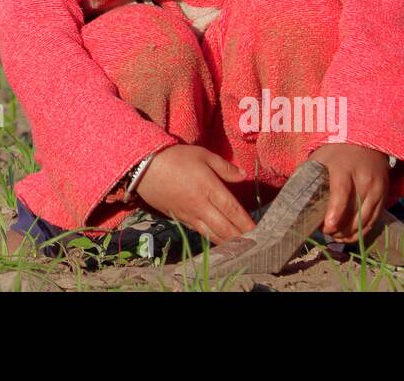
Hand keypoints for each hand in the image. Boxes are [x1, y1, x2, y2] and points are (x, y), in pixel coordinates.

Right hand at [134, 145, 255, 244]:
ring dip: (228, 242)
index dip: (247, 223)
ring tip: (241, 247)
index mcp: (210, 188)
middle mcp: (201, 205)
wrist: (144, 167)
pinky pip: (199, 232)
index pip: (233, 210)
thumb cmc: (175, 157)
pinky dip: (211, 239)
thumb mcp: (202, 155)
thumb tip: (243, 176)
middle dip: (241, 237)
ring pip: (212, 234)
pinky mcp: (179, 218)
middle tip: (255, 243)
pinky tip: (218, 241)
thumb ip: (224, 167)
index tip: (259, 231)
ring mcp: (189, 214)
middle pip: (225, 228)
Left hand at [309, 143, 389, 241]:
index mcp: (344, 169)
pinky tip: (349, 235)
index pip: (342, 192)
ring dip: (350, 233)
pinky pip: (374, 220)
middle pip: (354, 211)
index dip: (336, 211)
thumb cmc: (336, 153)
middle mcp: (364, 179)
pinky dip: (362, 231)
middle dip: (340, 228)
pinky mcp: (384, 196)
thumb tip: (290, 197)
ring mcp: (377, 189)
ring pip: (365, 219)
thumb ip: (306, 176)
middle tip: (325, 232)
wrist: (366, 143)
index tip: (328, 226)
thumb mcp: (319, 158)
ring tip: (336, 236)